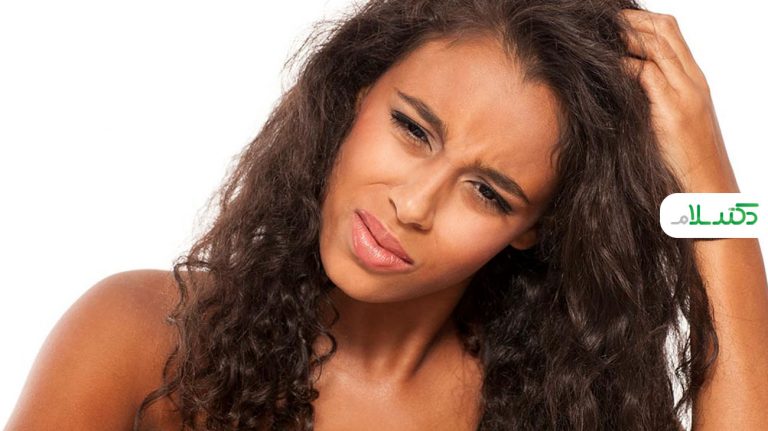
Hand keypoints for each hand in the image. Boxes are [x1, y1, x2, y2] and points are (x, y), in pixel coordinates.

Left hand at [618, 9, 738, 192]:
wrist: (708, 188)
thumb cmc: (683, 160)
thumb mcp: (668, 121)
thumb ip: (652, 99)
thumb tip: (618, 88)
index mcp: (692, 81)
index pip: (670, 33)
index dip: (641, 21)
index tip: (614, 22)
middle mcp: (691, 81)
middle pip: (665, 31)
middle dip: (631, 21)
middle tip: (602, 22)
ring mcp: (684, 93)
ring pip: (657, 46)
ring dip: (626, 36)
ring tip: (600, 36)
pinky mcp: (672, 110)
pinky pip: (647, 75)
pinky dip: (624, 66)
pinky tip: (605, 67)